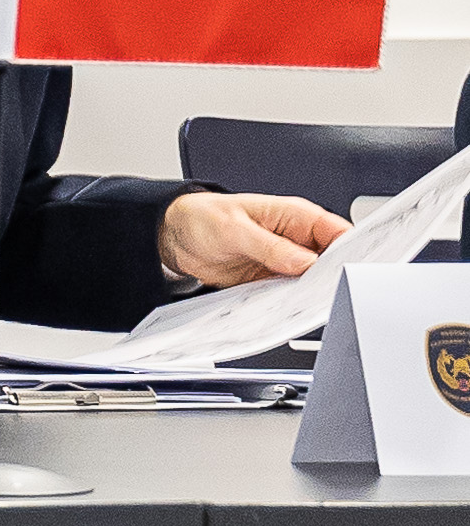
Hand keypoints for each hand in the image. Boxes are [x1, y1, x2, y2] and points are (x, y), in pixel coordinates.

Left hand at [160, 188, 345, 289]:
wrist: (174, 236)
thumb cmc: (203, 217)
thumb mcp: (235, 229)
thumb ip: (270, 246)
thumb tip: (303, 262)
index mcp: (296, 216)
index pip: (338, 233)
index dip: (351, 250)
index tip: (351, 269)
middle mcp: (295, 239)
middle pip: (330, 260)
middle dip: (332, 276)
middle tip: (330, 292)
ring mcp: (284, 260)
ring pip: (311, 279)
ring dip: (311, 292)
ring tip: (310, 304)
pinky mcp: (269, 278)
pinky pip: (288, 291)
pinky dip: (290, 301)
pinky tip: (289, 309)